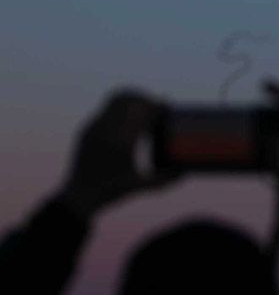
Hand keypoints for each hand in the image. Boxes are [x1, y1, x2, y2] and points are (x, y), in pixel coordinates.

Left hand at [56, 90, 176, 219]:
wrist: (78, 196)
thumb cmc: (112, 192)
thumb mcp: (141, 186)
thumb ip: (165, 179)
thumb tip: (184, 170)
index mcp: (122, 142)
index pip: (143, 112)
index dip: (158, 106)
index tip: (168, 107)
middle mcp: (106, 130)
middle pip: (130, 99)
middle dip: (147, 98)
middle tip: (157, 107)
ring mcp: (94, 127)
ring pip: (116, 98)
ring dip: (132, 98)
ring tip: (143, 107)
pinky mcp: (87, 128)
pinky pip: (106, 108)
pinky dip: (121, 108)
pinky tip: (128, 118)